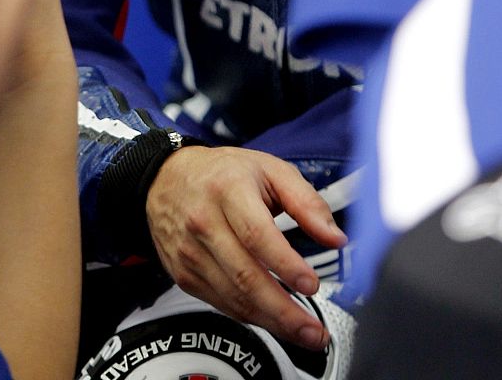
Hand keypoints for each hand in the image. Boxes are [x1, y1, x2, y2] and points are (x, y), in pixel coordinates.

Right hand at [145, 146, 345, 350]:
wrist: (166, 179)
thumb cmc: (223, 174)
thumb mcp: (270, 170)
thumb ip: (307, 202)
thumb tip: (335, 238)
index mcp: (228, 190)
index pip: (256, 234)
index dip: (285, 264)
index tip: (312, 284)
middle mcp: (204, 223)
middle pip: (245, 276)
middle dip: (284, 310)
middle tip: (314, 330)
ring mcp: (191, 252)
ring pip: (233, 297)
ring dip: (272, 322)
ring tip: (304, 332)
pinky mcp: (184, 274)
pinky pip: (222, 303)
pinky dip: (251, 316)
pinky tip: (274, 320)